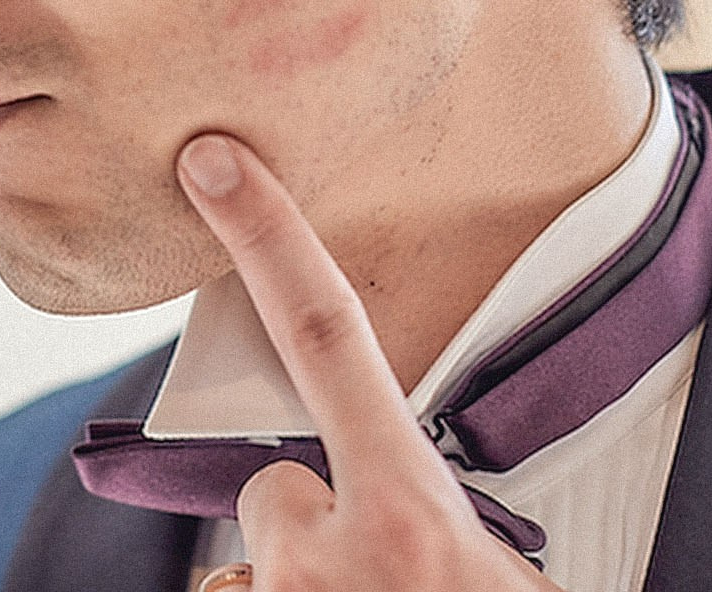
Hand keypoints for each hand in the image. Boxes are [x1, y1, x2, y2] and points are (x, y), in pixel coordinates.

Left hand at [176, 133, 562, 591]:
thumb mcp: (501, 570)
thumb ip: (432, 511)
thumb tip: (401, 498)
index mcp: (408, 515)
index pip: (325, 340)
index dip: (266, 240)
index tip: (210, 161)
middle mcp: (328, 559)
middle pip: (278, 488)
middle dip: (319, 518)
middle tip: (394, 576)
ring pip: (268, 556)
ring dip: (316, 583)